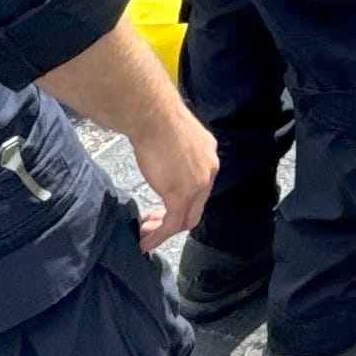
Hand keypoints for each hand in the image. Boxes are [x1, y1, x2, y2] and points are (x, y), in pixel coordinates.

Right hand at [123, 94, 218, 250]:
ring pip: (185, 219)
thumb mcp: (174, 135)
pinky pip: (171, 224)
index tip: (163, 203)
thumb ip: (175, 151)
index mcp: (208, 154)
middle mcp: (209, 170)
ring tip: (146, 234)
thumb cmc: (156, 117)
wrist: (153, 115)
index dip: (182, 199)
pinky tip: (145, 240)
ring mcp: (197, 185)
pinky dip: (158, 236)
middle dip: (174, 218)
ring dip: (165, 230)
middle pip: (196, 206)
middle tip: (153, 224)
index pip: (200, 186)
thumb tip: (163, 157)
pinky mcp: (180, 196)